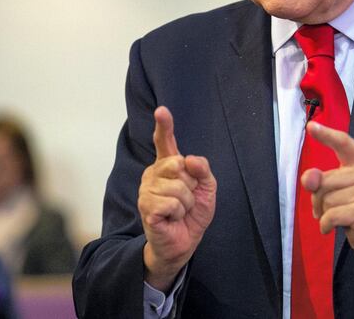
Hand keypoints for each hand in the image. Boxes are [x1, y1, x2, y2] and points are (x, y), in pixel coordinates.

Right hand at [138, 106, 216, 290]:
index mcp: (168, 166)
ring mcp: (146, 190)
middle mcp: (154, 174)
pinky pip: (172, 203)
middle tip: (187, 199)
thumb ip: (203, 170)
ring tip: (179, 211)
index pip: (164, 141)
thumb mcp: (207, 189)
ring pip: (178, 187)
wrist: (183, 243)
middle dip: (191, 185)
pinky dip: (179, 213)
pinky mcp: (146, 207)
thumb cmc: (192, 214)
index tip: (161, 110)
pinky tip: (172, 218)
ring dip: (187, 203)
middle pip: (179, 164)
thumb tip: (190, 159)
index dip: (164, 125)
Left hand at [301, 121, 353, 258]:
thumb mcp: (340, 186)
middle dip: (319, 197)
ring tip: (341, 214)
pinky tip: (333, 226)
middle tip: (334, 205)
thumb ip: (322, 178)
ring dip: (324, 213)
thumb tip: (309, 178)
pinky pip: (330, 216)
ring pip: (325, 200)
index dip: (326, 134)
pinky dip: (325, 225)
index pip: (342, 142)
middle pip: (323, 180)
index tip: (311, 127)